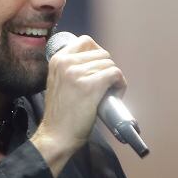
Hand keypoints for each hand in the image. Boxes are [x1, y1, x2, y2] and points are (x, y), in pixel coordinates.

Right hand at [30, 35, 125, 177]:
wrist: (56, 136)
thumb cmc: (60, 115)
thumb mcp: (58, 83)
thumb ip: (70, 70)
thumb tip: (95, 63)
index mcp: (57, 60)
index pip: (85, 41)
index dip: (98, 53)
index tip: (99, 69)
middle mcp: (66, 62)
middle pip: (101, 53)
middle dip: (108, 68)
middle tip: (106, 86)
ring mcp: (77, 73)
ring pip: (110, 64)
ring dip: (115, 78)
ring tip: (110, 93)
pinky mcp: (90, 85)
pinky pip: (115, 74)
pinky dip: (121, 84)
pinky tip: (116, 95)